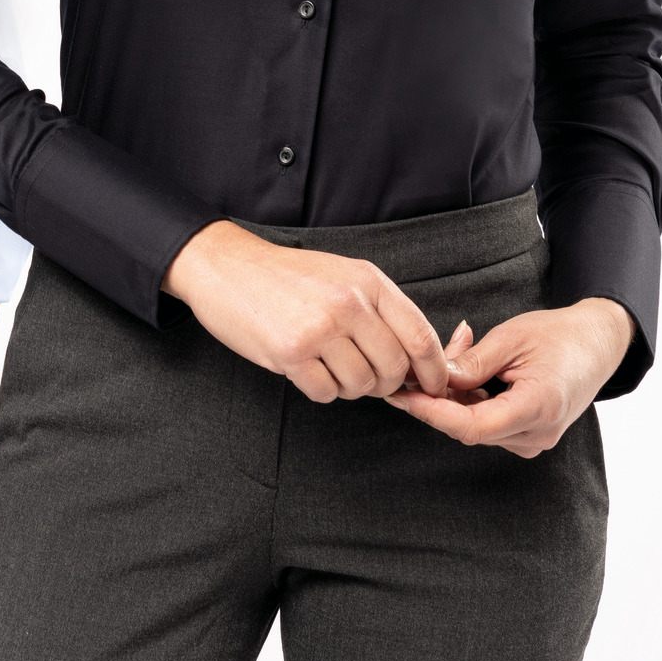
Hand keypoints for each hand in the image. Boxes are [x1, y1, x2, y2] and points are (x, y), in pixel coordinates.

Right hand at [163, 220, 449, 402]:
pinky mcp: (291, 351)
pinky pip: (325, 393)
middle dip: (385, 384)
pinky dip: (319, 389)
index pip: (421, 336)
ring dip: (348, 386)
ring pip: (361, 386)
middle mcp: (349, 303)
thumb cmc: (286, 277)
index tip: (434, 388)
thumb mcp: (342, 276)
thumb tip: (417, 361)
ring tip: (326, 365)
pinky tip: (304, 368)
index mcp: (368, 281)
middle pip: (394, 368)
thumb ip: (380, 311)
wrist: (225, 267)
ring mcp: (320, 327)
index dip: (435, 371)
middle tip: (364, 377)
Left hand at [385, 297, 634, 455]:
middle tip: (420, 362)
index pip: (473, 426)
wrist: (597, 345)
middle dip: (439, 397)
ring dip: (455, 395)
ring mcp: (534, 440)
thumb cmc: (559, 335)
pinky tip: (470, 370)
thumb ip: (473, 363)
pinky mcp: (528, 436)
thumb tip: (434, 379)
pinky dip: (471, 399)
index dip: (432, 412)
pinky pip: (487, 424)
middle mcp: (538, 434)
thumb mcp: (512, 338)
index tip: (403, 395)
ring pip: (475, 427)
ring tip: (459, 350)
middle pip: (469, 428)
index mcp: (538, 408)